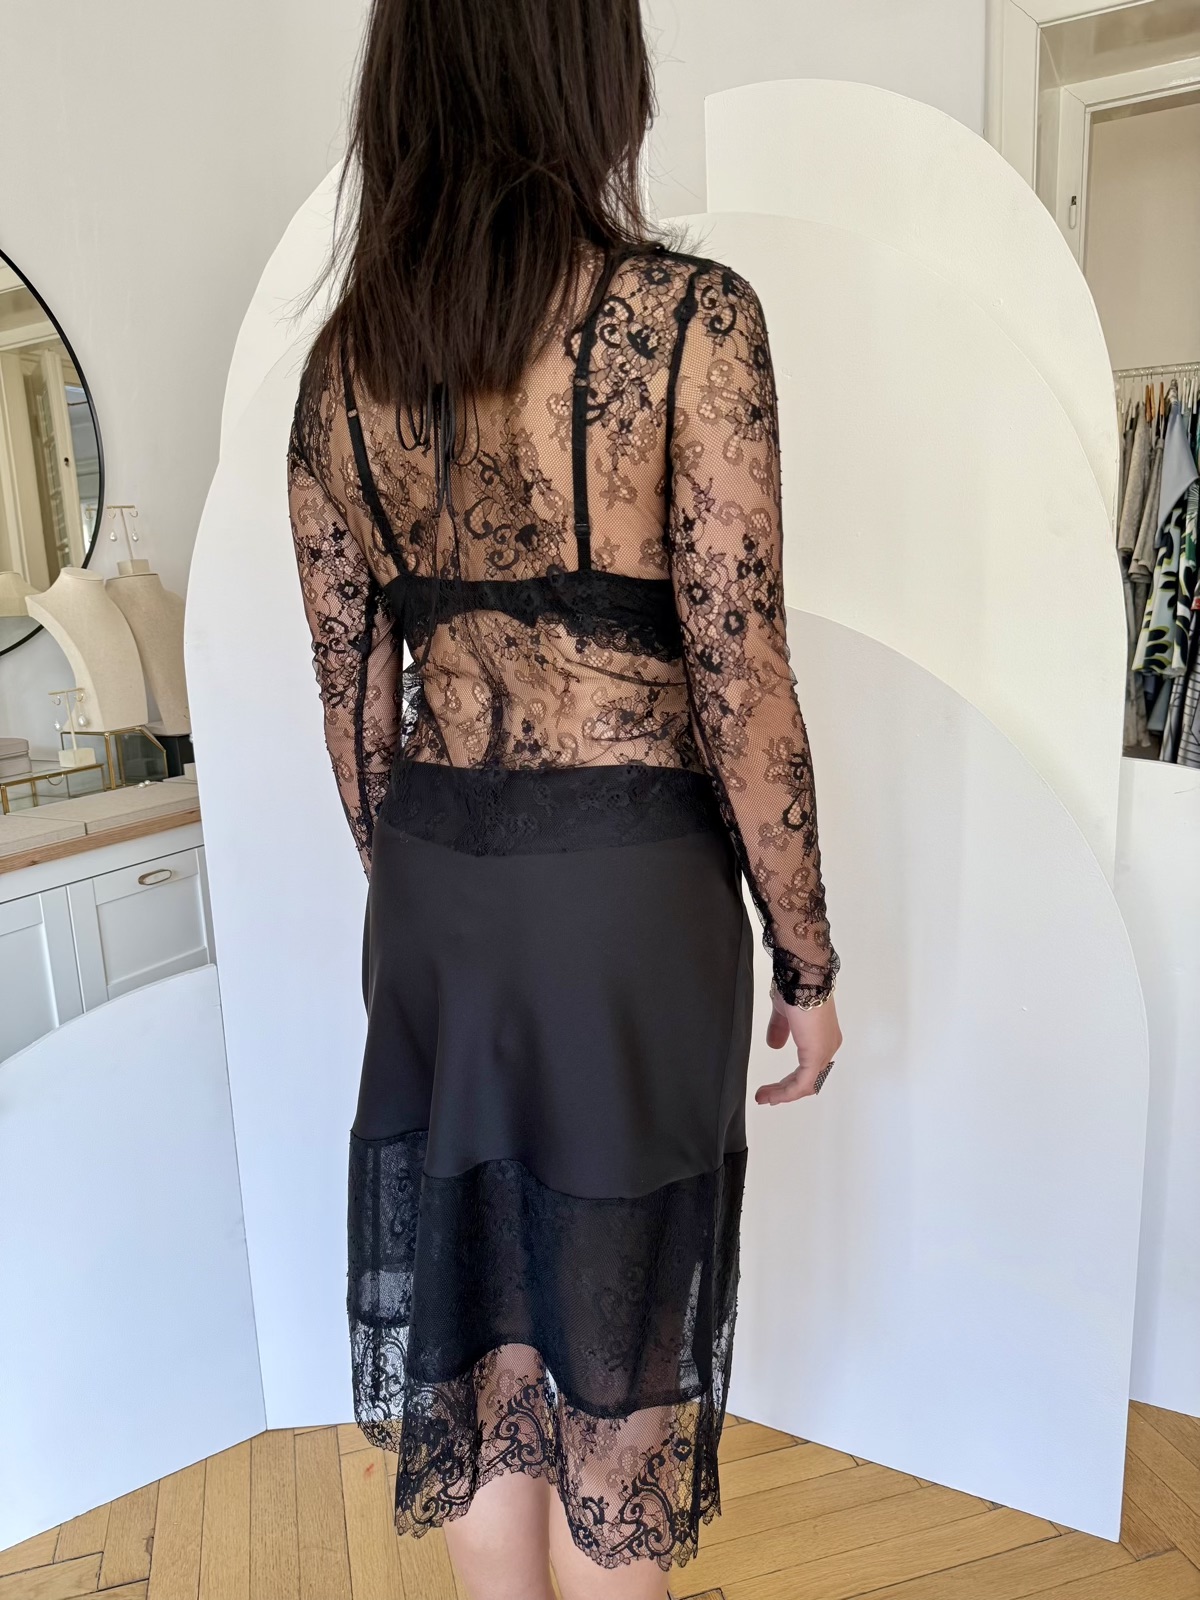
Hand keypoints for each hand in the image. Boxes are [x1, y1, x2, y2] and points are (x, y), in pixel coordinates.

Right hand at [755, 985, 842, 1105]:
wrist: (802, 976)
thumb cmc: (795, 987)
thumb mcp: (784, 1013)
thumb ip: (780, 1030)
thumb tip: (774, 1045)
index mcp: (823, 1036)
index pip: (809, 1067)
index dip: (790, 1079)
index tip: (772, 1087)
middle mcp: (828, 1046)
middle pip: (809, 1079)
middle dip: (785, 1090)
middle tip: (766, 1096)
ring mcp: (824, 1051)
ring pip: (806, 1084)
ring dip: (783, 1093)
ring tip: (764, 1097)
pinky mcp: (816, 1055)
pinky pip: (802, 1083)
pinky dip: (786, 1092)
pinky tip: (771, 1095)